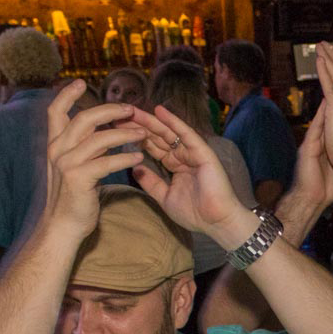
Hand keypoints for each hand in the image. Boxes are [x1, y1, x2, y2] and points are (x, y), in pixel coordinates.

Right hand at [41, 81, 144, 237]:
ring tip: (143, 134)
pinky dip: (125, 159)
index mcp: (54, 145)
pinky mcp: (78, 179)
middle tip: (131, 109)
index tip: (81, 82)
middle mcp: (57, 150)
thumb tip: (100, 134)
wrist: (61, 227)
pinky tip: (140, 160)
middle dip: (109, 111)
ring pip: (99, 138)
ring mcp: (66, 164)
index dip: (67, 95)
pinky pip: (107, 162)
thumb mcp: (72, 168)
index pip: (55, 112)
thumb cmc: (72, 198)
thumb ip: (81, 149)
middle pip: (83, 119)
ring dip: (124, 134)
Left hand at [131, 105, 248, 237]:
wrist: (216, 223)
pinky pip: (186, 134)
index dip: (136, 138)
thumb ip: (151, 182)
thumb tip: (134, 168)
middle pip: (158, 137)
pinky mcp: (203, 152)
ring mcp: (194, 152)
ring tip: (132, 110)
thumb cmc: (195, 214)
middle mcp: (184, 156)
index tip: (116, 130)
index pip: (153, 147)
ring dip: (151, 121)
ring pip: (169, 132)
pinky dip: (174, 122)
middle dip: (138, 126)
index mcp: (176, 166)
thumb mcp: (165, 197)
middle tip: (118, 115)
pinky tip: (159, 111)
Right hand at [280, 99, 332, 226]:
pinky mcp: (309, 147)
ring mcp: (315, 141)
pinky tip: (327, 102)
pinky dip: (321, 115)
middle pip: (331, 112)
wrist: (314, 199)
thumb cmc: (329, 186)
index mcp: (332, 141)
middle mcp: (323, 137)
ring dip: (327, 97)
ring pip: (323, 115)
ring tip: (332, 80)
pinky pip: (316, 128)